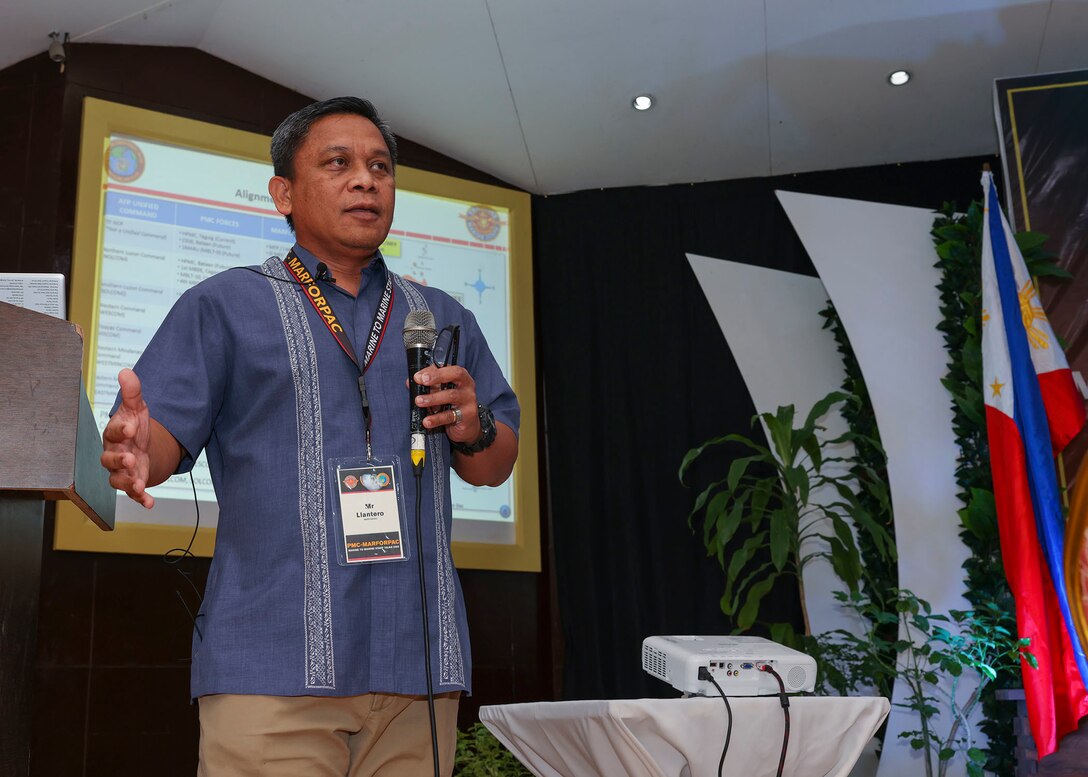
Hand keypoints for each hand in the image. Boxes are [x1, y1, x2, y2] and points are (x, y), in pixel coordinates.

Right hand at [100, 368, 154, 508]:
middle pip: (108, 460)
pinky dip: (140, 498)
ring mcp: (122, 471)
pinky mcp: (133, 482)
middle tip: (130, 458)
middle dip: (118, 461)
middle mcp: (114, 454)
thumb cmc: (135, 426)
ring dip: (127, 482)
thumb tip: (126, 371)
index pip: (113, 432)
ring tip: (139, 483)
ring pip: (117, 480)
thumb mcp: (137, 408)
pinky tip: (149, 503)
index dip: (121, 430)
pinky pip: (134, 494)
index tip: (132, 427)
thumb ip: (132, 392)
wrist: (142, 446)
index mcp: (115, 435)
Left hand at [412, 365, 480, 444]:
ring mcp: (469, 400)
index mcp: (460, 376)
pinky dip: (436, 418)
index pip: (447, 367)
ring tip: (419, 401)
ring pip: (451, 395)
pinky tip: (427, 421)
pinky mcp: (467, 415)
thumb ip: (426, 387)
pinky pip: (449, 415)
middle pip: (455, 375)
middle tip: (422, 381)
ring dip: (432, 398)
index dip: (432, 370)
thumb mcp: (438, 393)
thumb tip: (410, 383)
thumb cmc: (451, 405)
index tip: (418, 376)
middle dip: (436, 377)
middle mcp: (467, 385)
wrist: (464, 426)